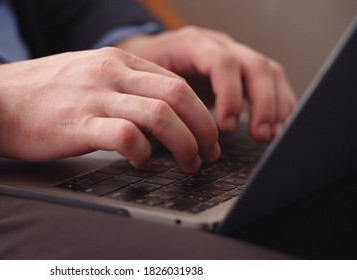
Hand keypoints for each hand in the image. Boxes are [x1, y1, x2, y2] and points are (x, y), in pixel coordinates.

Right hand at [0, 48, 219, 172]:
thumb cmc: (40, 93)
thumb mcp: (89, 76)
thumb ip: (123, 87)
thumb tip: (159, 113)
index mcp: (117, 61)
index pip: (176, 81)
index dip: (201, 111)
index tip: (207, 135)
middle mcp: (110, 73)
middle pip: (178, 95)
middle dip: (203, 128)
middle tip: (209, 152)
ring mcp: (95, 96)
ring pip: (161, 114)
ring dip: (185, 143)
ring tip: (189, 163)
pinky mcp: (78, 123)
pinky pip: (126, 135)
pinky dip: (143, 152)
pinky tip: (142, 163)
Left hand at [116, 26, 296, 141]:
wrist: (148, 56)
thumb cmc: (145, 72)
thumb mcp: (146, 83)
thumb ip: (162, 101)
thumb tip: (173, 135)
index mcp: (192, 44)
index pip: (222, 62)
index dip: (230, 94)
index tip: (227, 127)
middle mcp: (218, 45)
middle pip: (254, 64)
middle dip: (262, 103)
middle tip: (260, 134)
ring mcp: (234, 54)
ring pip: (268, 71)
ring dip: (274, 105)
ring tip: (271, 134)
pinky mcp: (243, 69)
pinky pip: (271, 80)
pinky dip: (279, 103)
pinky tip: (279, 125)